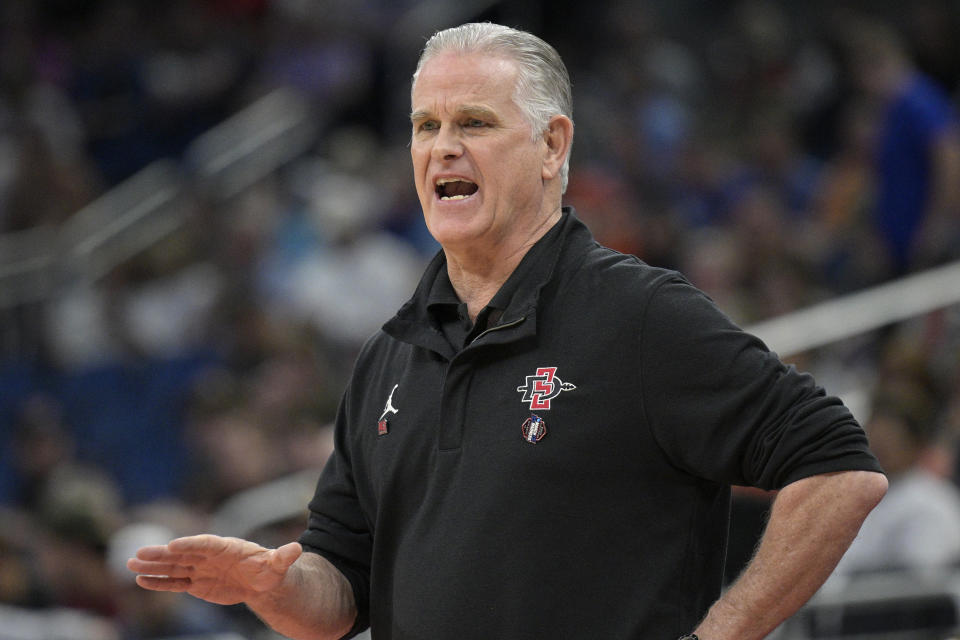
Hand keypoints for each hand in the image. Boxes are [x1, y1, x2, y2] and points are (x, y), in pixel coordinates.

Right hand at [127, 534, 302, 605]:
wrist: (264, 581)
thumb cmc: (271, 570)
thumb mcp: (279, 565)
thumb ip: (283, 558)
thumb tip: (297, 548)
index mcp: (227, 547)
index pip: (205, 543)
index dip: (190, 544)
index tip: (172, 545)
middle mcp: (210, 556)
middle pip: (182, 553)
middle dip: (161, 554)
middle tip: (138, 554)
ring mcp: (201, 569)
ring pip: (174, 568)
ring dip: (153, 567)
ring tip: (130, 565)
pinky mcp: (197, 584)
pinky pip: (175, 583)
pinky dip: (159, 582)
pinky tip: (140, 580)